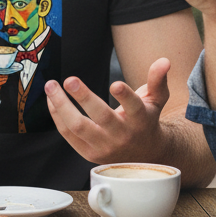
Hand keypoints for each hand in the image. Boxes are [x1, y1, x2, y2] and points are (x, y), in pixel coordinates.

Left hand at [44, 58, 172, 163]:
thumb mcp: (156, 100)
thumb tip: (164, 61)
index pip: (134, 108)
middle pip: (101, 117)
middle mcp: (122, 135)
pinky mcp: (88, 153)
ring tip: (51, 86)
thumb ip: (158, 79)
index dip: (125, 96)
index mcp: (140, 120)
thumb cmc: (146, 121)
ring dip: (62, 106)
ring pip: (79, 127)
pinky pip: (68, 134)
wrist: (143, 156)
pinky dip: (57, 116)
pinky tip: (52, 100)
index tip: (115, 84)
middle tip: (70, 79)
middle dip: (84, 97)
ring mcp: (104, 146)